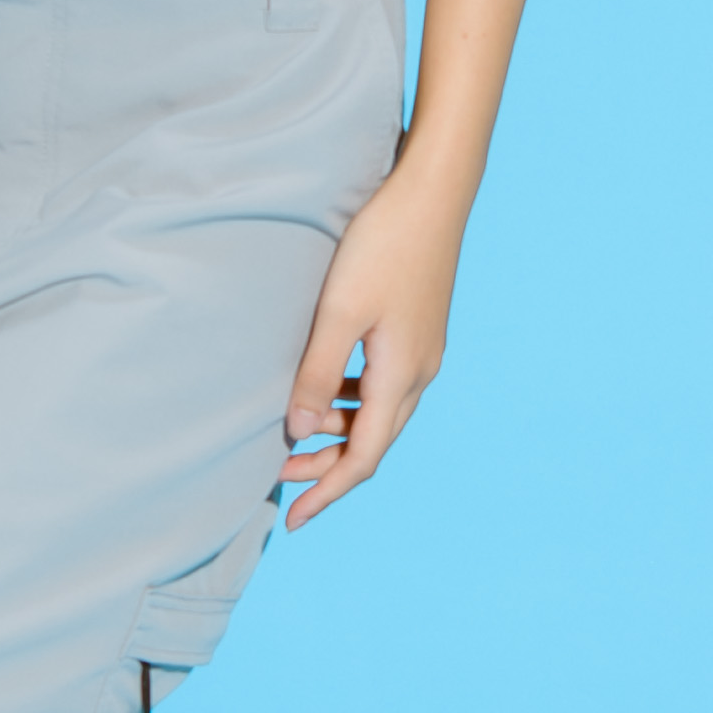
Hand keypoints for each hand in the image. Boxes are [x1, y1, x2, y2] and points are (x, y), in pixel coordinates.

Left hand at [279, 167, 468, 528]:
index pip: (364, 458)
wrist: (433, 193)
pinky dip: (353, 402)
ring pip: (379, 414)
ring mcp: (423, 351)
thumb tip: (300, 431)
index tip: (293, 519)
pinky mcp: (419, 330)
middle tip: (279, 475)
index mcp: (401, 377)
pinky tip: (327, 388)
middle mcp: (420, 372)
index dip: (327, 492)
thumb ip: (318, 374)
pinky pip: (384, 385)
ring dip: (340, 433)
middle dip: (327, 467)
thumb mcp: (339, 312)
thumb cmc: (382, 245)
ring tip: (295, 434)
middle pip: (373, 442)